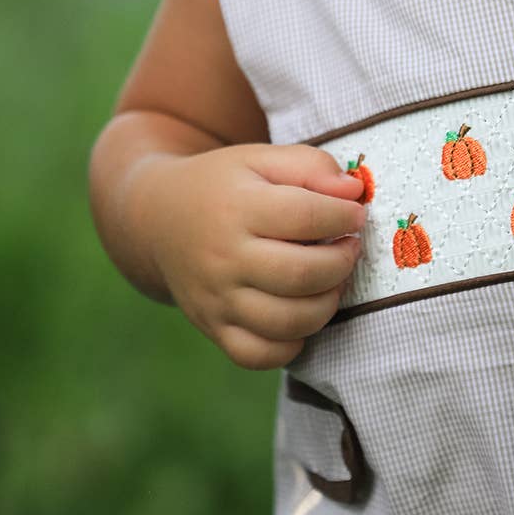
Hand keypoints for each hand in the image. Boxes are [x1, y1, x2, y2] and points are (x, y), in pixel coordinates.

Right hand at [136, 142, 368, 368]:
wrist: (160, 219)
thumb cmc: (225, 186)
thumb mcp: (262, 159)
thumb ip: (311, 166)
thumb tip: (351, 194)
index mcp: (237, 208)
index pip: (306, 216)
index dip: (344, 216)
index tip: (354, 214)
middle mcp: (223, 259)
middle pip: (301, 274)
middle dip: (342, 262)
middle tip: (349, 248)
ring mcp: (216, 300)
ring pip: (288, 322)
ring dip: (327, 304)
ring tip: (332, 281)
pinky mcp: (213, 329)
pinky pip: (261, 355)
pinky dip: (292, 343)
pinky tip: (302, 313)